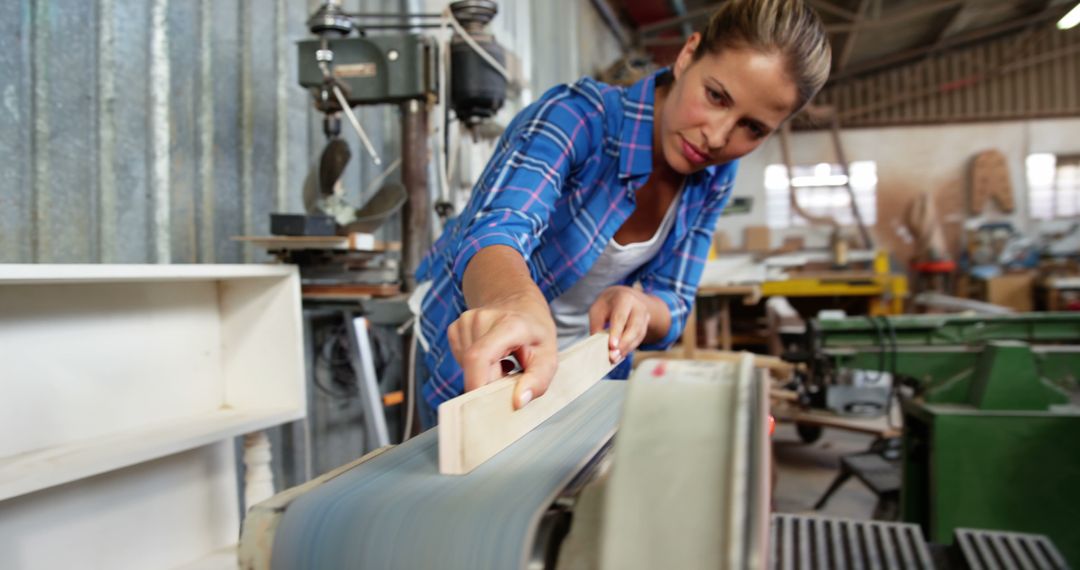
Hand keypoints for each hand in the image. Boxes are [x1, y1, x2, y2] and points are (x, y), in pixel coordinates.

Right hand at [448, 293, 558, 409]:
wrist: (519, 304)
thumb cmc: (535, 332)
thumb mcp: (549, 357)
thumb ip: (538, 380)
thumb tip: (517, 401)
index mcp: (509, 324)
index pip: (479, 358)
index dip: (477, 385)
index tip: (488, 403)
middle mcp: (482, 318)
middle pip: (473, 366)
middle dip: (489, 383)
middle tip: (510, 377)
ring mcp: (465, 321)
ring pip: (466, 366)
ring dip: (483, 374)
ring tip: (503, 363)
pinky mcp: (455, 328)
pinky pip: (461, 360)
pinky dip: (475, 366)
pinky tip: (491, 357)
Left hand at [589, 286, 650, 362]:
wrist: (624, 296)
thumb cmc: (608, 304)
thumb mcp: (598, 309)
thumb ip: (596, 325)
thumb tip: (596, 344)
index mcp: (624, 298)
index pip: (621, 317)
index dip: (616, 332)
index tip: (611, 346)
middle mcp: (638, 306)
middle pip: (634, 327)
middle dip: (623, 343)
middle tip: (613, 356)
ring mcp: (644, 316)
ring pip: (638, 334)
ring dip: (627, 348)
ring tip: (615, 358)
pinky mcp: (646, 325)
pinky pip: (640, 338)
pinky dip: (630, 348)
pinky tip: (621, 355)